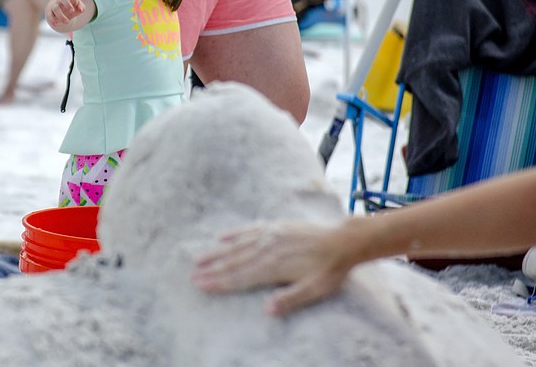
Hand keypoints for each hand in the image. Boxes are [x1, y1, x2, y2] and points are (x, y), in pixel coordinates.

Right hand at [46, 0, 85, 26]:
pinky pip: (49, 15)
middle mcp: (62, 0)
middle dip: (67, 4)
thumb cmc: (72, 6)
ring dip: (61, 16)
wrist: (61, 11)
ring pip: (56, 9)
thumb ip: (81, 7)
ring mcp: (55, 5)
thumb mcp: (79, 7)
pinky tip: (56, 24)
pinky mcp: (50, 12)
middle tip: (72, 11)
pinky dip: (52, 20)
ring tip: (67, 22)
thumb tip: (81, 9)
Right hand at [191, 221, 352, 315]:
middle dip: (212, 270)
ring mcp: (270, 235)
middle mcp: (267, 248)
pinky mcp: (276, 226)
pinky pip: (250, 229)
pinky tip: (222, 236)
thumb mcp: (314, 289)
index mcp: (274, 266)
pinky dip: (235, 233)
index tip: (202, 285)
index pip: (241, 276)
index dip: (220, 282)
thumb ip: (291, 299)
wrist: (342, 241)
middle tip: (193, 276)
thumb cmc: (329, 269)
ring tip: (199, 258)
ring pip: (238, 245)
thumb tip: (267, 309)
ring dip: (217, 253)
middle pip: (234, 261)